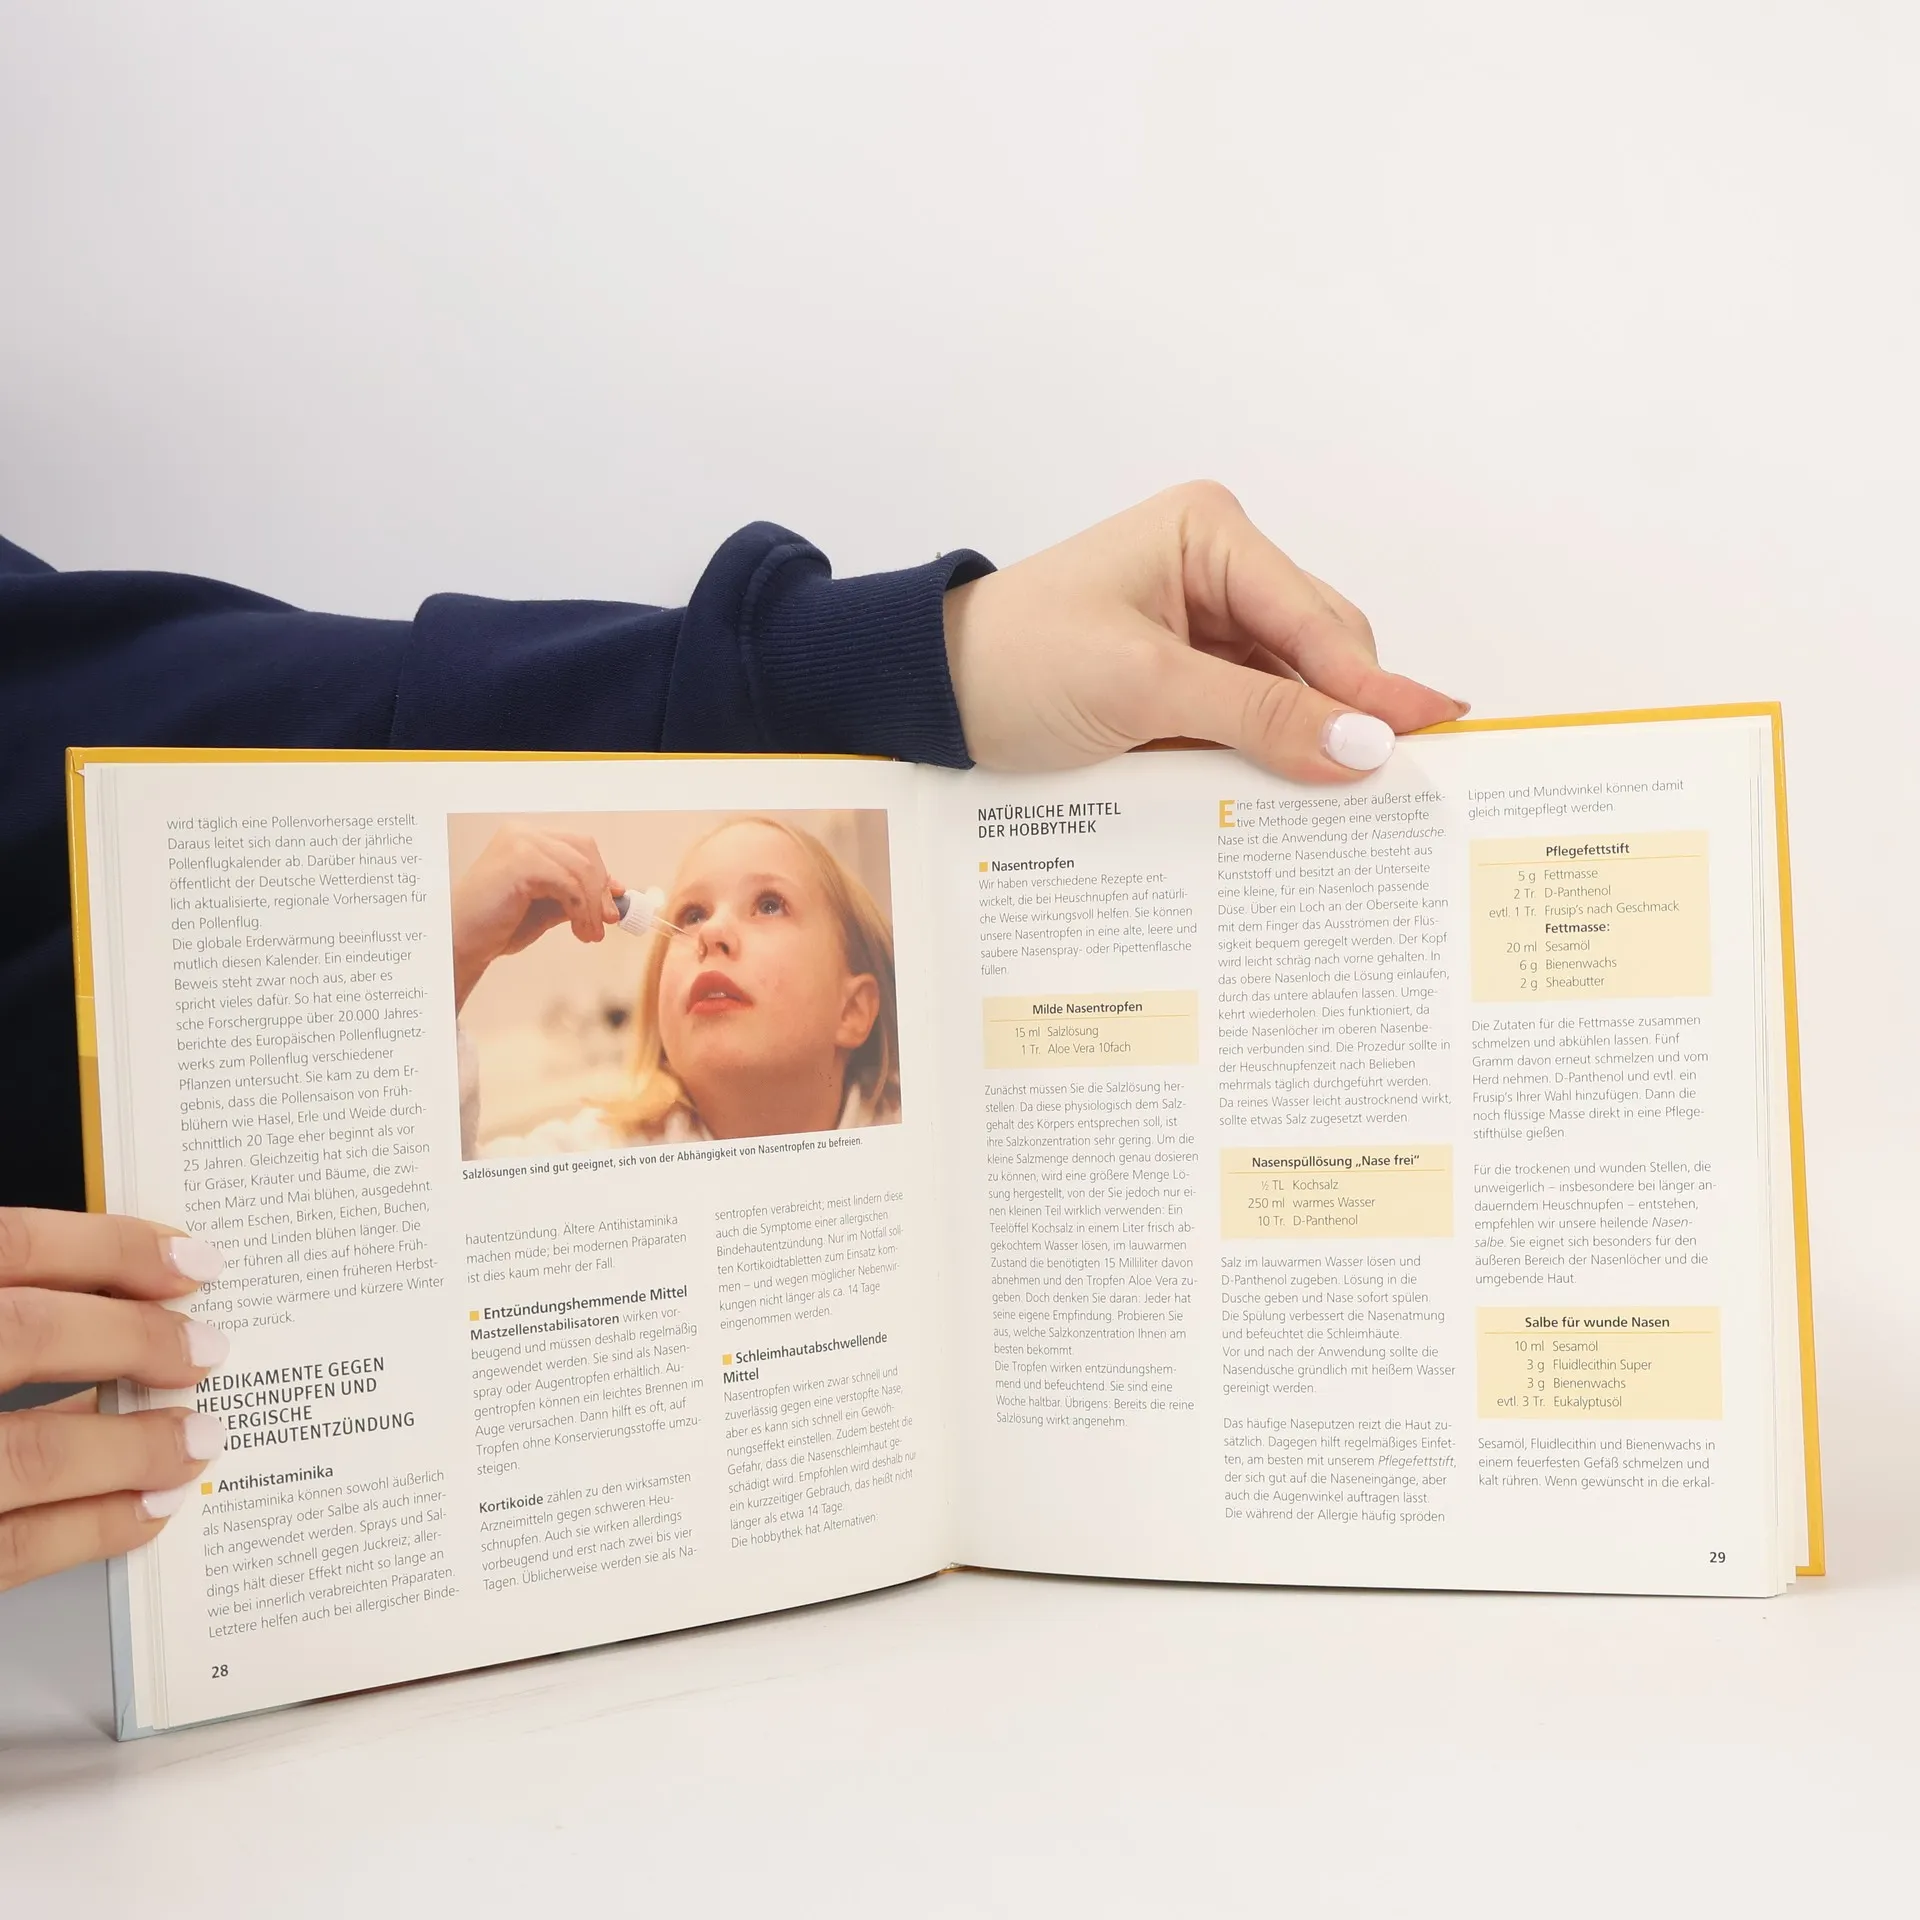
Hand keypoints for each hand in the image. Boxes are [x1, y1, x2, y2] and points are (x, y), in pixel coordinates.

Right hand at [0, 1210, 228, 1593]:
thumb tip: (105, 1302)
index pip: (7, 1247)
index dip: (110, 1248)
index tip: (188, 1261)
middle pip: (25, 1333)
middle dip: (134, 1340)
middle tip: (206, 1349)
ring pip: (27, 1453)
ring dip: (132, 1448)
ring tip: (193, 1440)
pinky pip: (8, 1546)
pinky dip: (91, 1527)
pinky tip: (142, 1510)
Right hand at [450, 823, 623, 1011]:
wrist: (461, 942)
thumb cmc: (499, 926)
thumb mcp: (549, 906)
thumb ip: (578, 894)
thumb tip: (619, 890)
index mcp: (527, 837)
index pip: (580, 846)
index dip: (601, 876)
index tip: (609, 909)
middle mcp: (523, 832)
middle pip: (585, 851)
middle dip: (600, 889)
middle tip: (603, 924)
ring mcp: (520, 842)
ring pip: (580, 868)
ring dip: (591, 906)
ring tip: (588, 935)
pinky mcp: (520, 861)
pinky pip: (568, 882)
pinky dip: (579, 908)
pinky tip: (577, 930)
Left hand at [943, 481, 1466, 778]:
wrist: (931, 699)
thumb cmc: (1017, 661)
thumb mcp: (1144, 686)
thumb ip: (1258, 713)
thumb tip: (1362, 746)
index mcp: (1211, 535)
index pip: (1316, 617)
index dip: (1373, 684)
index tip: (1434, 731)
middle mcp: (1216, 572)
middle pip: (1320, 652)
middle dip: (1348, 715)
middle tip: (1400, 786)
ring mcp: (1201, 630)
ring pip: (1292, 692)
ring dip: (1311, 743)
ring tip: (1355, 802)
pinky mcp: (1183, 684)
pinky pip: (1253, 721)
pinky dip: (1271, 758)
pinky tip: (1297, 798)